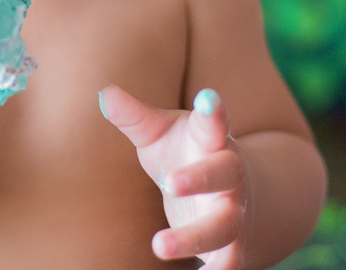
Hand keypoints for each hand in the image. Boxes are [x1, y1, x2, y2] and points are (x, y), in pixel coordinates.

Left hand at [100, 85, 248, 268]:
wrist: (241, 190)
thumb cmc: (189, 153)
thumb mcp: (161, 133)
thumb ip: (135, 116)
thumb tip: (104, 93)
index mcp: (213, 141)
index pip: (214, 123)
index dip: (213, 111)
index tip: (208, 97)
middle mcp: (229, 177)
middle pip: (223, 174)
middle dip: (200, 178)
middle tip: (170, 183)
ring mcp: (233, 213)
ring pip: (222, 227)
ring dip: (193, 238)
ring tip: (158, 246)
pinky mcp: (231, 246)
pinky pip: (227, 264)